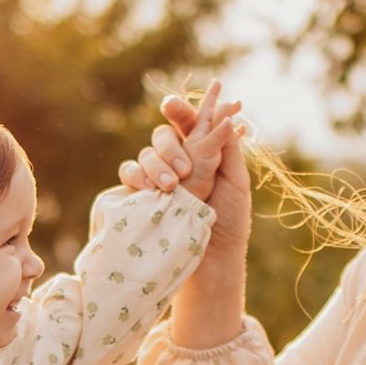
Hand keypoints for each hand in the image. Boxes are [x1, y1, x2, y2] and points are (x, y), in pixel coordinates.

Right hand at [121, 88, 251, 260]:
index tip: (174, 105)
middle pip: (163, 135)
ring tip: (173, 187)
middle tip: (185, 170)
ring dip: (158, 165)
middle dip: (170, 147)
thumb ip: (227, 147)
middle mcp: (178, 161)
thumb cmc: (229, 221)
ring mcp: (157, 177)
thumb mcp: (236, 181)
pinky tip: (151, 191)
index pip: (188, 122)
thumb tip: (223, 111)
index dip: (181, 109)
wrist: (211, 259)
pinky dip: (138, 177)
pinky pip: (129, 172)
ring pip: (146, 153)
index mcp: (203, 153)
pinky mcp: (140, 194)